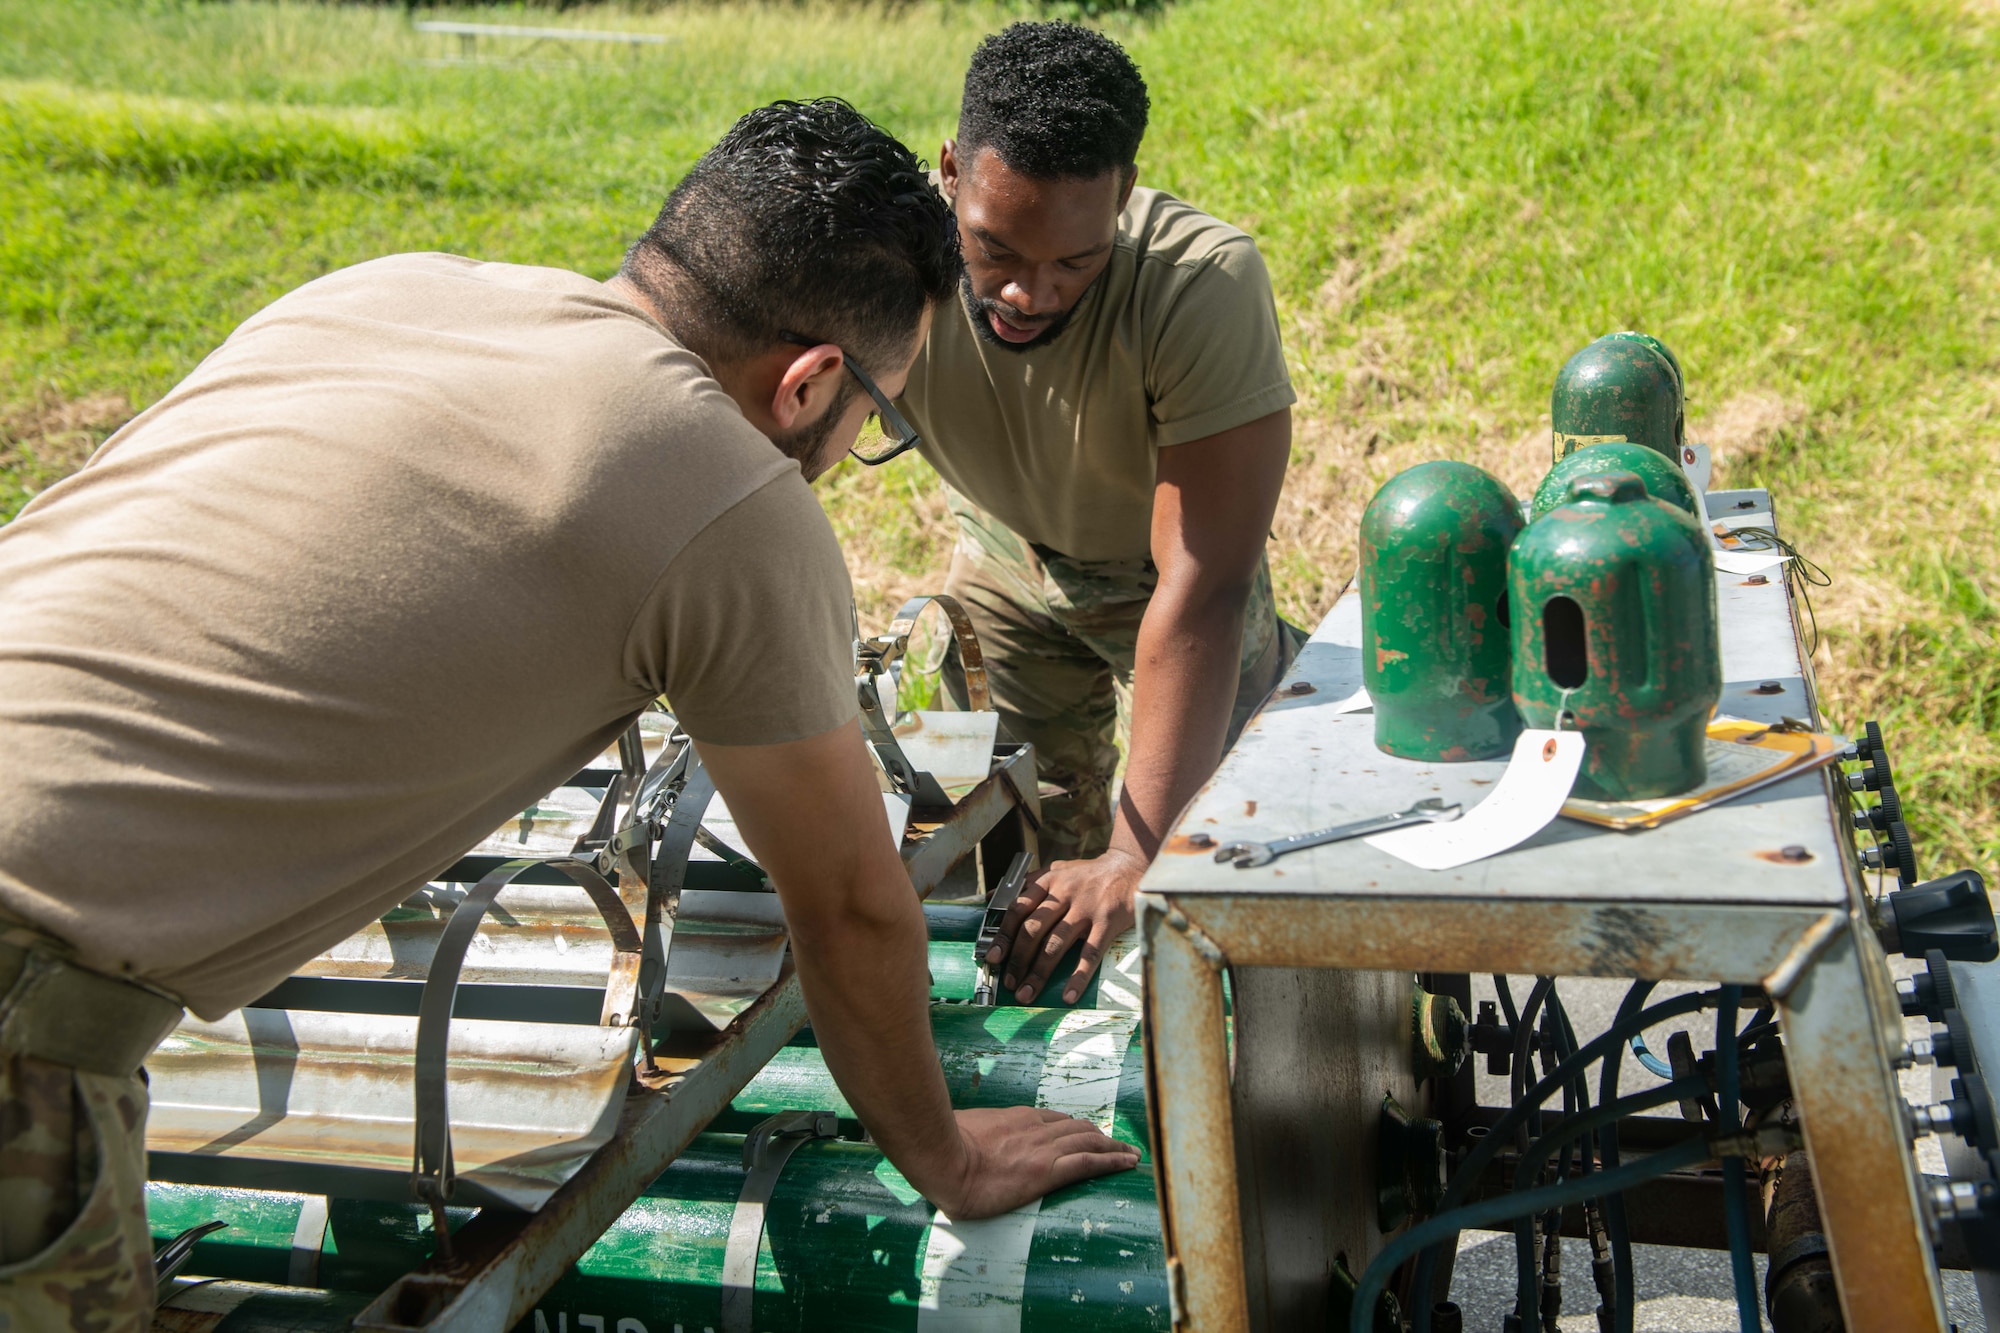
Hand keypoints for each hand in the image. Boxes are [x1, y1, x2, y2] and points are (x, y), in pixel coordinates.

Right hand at [929, 1106, 1138, 1218]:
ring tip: (1130, 1154)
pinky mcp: (1048, 1170)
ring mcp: (1044, 1148)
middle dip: (1101, 1135)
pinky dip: (1112, 1161)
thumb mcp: (966, 1130)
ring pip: (1090, 1142)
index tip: (1086, 1133)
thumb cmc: (945, 1147)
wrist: (944, 1159)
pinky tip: (1127, 1163)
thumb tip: (968, 1139)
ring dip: (1114, 1147)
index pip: (1056, 1120)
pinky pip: (1089, 1163)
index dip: (1075, 1127)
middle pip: (1079, 1128)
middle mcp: (1037, 1129)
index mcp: (1018, 1118)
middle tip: (1118, 1144)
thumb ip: (977, 1133)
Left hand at [988, 847, 1142, 1004]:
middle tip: (1009, 982)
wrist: (1129, 867)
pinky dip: (1078, 976)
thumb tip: (991, 896)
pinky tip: (1068, 995)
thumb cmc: (1088, 874)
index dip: (1003, 935)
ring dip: (1039, 972)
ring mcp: (1086, 908)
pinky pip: (1090, 953)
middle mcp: (1064, 894)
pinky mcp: (1107, 922)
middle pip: (1033, 930)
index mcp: (1049, 882)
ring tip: (1027, 993)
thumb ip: (1026, 882)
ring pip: (1056, 944)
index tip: (993, 956)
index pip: (1018, 909)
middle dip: (1017, 960)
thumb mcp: (1056, 869)